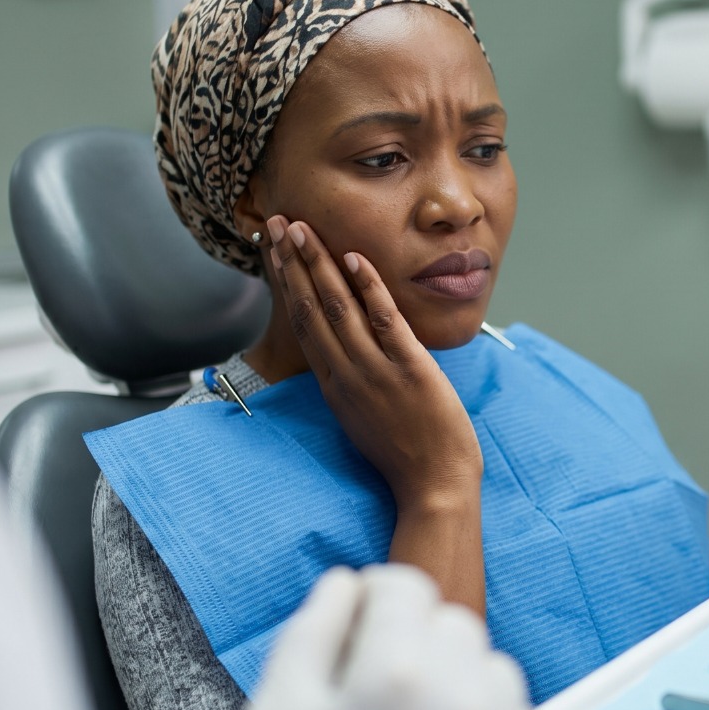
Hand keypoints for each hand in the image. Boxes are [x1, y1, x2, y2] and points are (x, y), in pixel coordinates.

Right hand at [211, 564, 544, 709]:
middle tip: (377, 693)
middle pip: (452, 624)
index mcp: (394, 674)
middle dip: (414, 641)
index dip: (373, 601)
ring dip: (459, 681)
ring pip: (494, 670)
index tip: (358, 631)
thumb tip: (345, 585)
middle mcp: (463, 700)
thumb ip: (311, 633)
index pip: (404, 586)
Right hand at [268, 215, 481, 509]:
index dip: (286, 283)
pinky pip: (384, 320)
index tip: (275, 251)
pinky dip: (368, 287)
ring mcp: (375, 370)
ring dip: (318, 264)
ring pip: (338, 308)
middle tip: (277, 223)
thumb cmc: (405, 456)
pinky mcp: (409, 368)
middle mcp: (346, 373)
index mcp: (333, 385)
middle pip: (310, 307)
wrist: (433, 487)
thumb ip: (351, 382)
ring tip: (302, 229)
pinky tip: (354, 258)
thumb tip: (344, 352)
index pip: (302, 322)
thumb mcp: (362, 417)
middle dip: (292, 262)